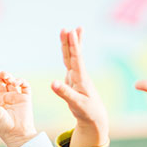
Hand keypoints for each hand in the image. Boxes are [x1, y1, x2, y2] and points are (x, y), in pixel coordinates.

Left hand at [0, 59, 36, 146]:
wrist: (17, 135)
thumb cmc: (3, 126)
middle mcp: (5, 96)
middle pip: (0, 79)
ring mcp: (16, 96)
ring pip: (11, 80)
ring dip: (7, 75)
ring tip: (4, 76)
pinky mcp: (26, 97)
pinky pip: (24, 85)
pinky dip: (20, 81)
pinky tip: (15, 82)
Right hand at [51, 27, 108, 146]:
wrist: (95, 117)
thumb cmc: (87, 111)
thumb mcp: (75, 104)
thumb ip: (64, 93)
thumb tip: (52, 83)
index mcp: (81, 78)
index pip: (76, 58)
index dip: (73, 45)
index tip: (71, 32)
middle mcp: (79, 75)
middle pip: (74, 55)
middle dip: (71, 42)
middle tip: (68, 29)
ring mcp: (76, 77)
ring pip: (72, 57)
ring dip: (71, 44)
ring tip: (72, 30)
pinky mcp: (73, 80)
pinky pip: (70, 63)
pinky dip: (69, 54)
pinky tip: (70, 47)